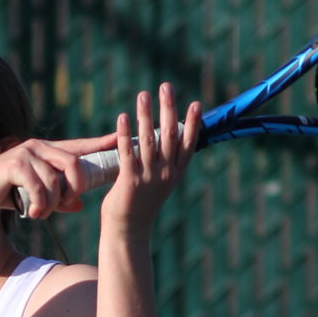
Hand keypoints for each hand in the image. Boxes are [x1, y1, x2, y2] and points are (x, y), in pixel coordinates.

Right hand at [0, 133, 117, 218]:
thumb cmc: (5, 193)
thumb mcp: (36, 197)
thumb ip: (58, 200)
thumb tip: (79, 206)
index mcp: (46, 151)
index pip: (78, 146)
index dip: (99, 143)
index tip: (120, 140)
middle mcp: (38, 147)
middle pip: (74, 164)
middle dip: (76, 187)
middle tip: (68, 203)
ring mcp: (26, 153)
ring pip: (56, 181)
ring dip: (52, 204)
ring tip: (41, 213)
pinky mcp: (16, 164)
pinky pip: (40, 188)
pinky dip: (40, 205)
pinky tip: (33, 213)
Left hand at [100, 83, 200, 235]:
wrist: (128, 230)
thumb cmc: (141, 204)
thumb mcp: (160, 183)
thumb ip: (164, 162)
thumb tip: (165, 139)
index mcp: (175, 173)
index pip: (187, 143)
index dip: (192, 122)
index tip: (194, 103)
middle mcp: (165, 173)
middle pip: (169, 135)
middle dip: (168, 108)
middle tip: (165, 86)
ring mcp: (148, 177)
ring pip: (148, 139)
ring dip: (145, 114)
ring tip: (143, 94)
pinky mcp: (129, 181)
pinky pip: (127, 152)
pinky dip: (125, 133)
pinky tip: (123, 117)